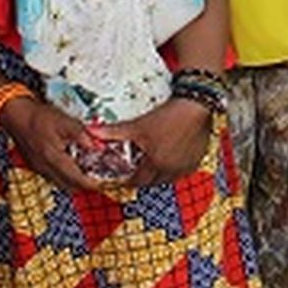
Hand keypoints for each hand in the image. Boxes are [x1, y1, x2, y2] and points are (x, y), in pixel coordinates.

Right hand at [0, 96, 102, 191]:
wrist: (16, 114)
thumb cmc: (38, 117)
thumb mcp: (65, 122)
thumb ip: (82, 135)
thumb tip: (97, 145)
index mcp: (54, 159)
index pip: (77, 180)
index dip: (91, 184)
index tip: (102, 183)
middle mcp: (45, 168)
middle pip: (69, 186)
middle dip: (84, 185)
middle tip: (96, 179)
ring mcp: (38, 168)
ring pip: (60, 183)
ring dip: (73, 181)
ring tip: (85, 173)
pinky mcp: (34, 165)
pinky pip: (51, 177)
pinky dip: (63, 176)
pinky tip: (69, 165)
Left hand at [88, 98, 211, 187]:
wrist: (196, 106)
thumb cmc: (169, 116)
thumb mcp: (138, 125)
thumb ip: (113, 132)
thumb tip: (91, 132)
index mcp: (156, 164)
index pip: (137, 181)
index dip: (128, 179)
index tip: (124, 175)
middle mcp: (172, 170)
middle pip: (152, 182)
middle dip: (143, 177)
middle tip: (136, 168)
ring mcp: (185, 167)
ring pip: (168, 177)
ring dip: (159, 173)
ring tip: (153, 161)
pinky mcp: (196, 161)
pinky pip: (181, 171)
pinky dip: (174, 167)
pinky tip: (170, 155)